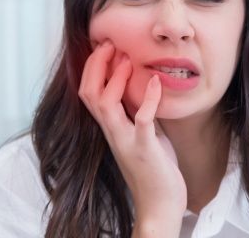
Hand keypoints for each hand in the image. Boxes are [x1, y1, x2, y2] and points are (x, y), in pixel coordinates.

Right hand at [78, 41, 185, 234]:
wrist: (160, 204)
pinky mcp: (145, 149)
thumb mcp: (141, 132)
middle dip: (95, 66)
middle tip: (108, 43)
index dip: (92, 67)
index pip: (89, 92)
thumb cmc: (153, 167)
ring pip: (105, 105)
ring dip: (114, 79)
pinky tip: (156, 82)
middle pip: (89, 94)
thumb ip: (134, 111)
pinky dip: (148, 99)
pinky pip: (142, 120)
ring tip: (126, 59)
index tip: (104, 45)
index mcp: (111, 127)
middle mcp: (112, 132)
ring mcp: (126, 140)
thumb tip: (139, 84)